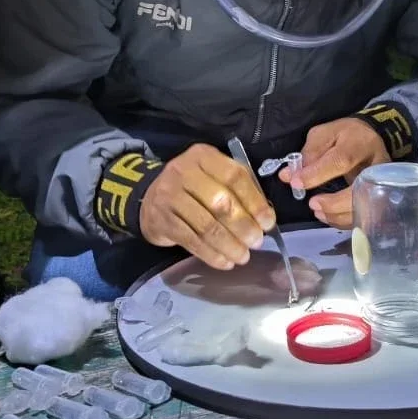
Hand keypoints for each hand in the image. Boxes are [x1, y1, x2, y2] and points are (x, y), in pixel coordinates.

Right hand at [139, 144, 275, 270]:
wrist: (149, 198)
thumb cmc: (192, 187)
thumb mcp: (213, 176)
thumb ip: (238, 190)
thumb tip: (265, 218)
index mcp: (203, 156)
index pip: (234, 176)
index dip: (254, 201)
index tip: (268, 222)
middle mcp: (183, 171)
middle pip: (220, 202)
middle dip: (243, 226)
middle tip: (257, 242)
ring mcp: (169, 196)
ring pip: (206, 225)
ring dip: (229, 245)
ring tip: (243, 256)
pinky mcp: (161, 220)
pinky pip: (192, 241)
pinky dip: (211, 255)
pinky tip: (225, 262)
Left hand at [282, 119, 389, 228]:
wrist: (371, 139)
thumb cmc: (345, 136)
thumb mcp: (324, 134)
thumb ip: (308, 154)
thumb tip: (289, 176)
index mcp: (359, 143)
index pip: (340, 160)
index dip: (317, 174)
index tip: (296, 183)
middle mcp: (376, 165)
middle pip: (358, 190)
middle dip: (334, 203)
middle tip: (312, 204)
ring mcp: (381, 184)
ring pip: (363, 208)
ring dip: (337, 215)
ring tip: (317, 211)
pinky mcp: (380, 198)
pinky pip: (363, 216)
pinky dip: (343, 220)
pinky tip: (328, 216)